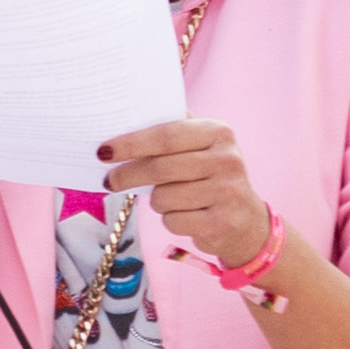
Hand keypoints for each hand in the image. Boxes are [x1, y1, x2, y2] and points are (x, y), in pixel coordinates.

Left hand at [102, 117, 272, 274]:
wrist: (245, 220)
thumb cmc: (209, 177)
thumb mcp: (200, 148)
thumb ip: (170, 132)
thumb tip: (118, 126)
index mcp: (218, 132)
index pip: (165, 135)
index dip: (131, 143)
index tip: (104, 151)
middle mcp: (226, 159)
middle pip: (160, 168)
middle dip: (127, 175)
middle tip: (108, 180)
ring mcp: (227, 191)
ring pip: (163, 197)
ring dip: (156, 201)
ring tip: (169, 199)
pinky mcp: (221, 221)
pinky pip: (173, 221)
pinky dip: (170, 220)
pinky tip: (185, 215)